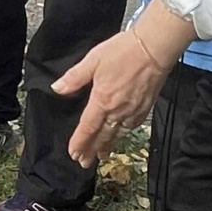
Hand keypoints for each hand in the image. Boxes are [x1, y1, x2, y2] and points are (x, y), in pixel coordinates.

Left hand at [56, 0, 192, 164]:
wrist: (154, 48)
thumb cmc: (124, 51)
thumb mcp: (93, 60)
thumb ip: (74, 78)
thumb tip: (57, 88)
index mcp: (102, 100)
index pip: (88, 127)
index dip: (80, 142)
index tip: (73, 153)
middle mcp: (118, 110)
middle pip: (103, 136)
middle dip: (92, 151)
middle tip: (84, 162)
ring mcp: (133, 110)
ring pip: (118, 134)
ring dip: (108, 146)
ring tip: (100, 155)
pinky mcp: (145, 107)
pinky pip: (131, 127)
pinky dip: (123, 135)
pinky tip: (120, 135)